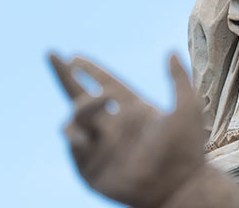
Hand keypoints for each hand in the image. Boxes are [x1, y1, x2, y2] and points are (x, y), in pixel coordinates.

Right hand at [50, 52, 206, 207]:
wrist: (179, 187)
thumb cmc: (187, 150)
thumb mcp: (187, 108)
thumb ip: (179, 79)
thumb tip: (170, 52)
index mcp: (134, 109)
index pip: (106, 83)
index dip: (91, 69)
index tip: (75, 55)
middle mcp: (114, 126)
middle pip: (81, 96)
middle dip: (64, 75)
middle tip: (51, 53)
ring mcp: (102, 147)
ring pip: (75, 120)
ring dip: (81, 107)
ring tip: (97, 101)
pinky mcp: (92, 169)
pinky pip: (75, 146)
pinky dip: (75, 135)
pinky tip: (85, 133)